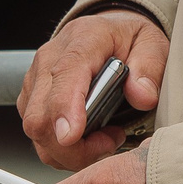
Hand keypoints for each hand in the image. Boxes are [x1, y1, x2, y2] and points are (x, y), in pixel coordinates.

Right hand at [21, 10, 167, 171]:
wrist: (107, 32)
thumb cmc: (126, 39)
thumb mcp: (152, 43)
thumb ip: (150, 67)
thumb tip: (142, 96)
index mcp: (82, 41)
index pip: (64, 76)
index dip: (65, 109)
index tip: (72, 135)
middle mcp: (50, 60)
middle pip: (41, 115)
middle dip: (73, 146)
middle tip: (110, 140)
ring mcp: (36, 81)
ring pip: (37, 132)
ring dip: (70, 151)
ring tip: (102, 138)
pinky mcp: (31, 99)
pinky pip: (38, 136)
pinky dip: (63, 149)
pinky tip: (87, 137)